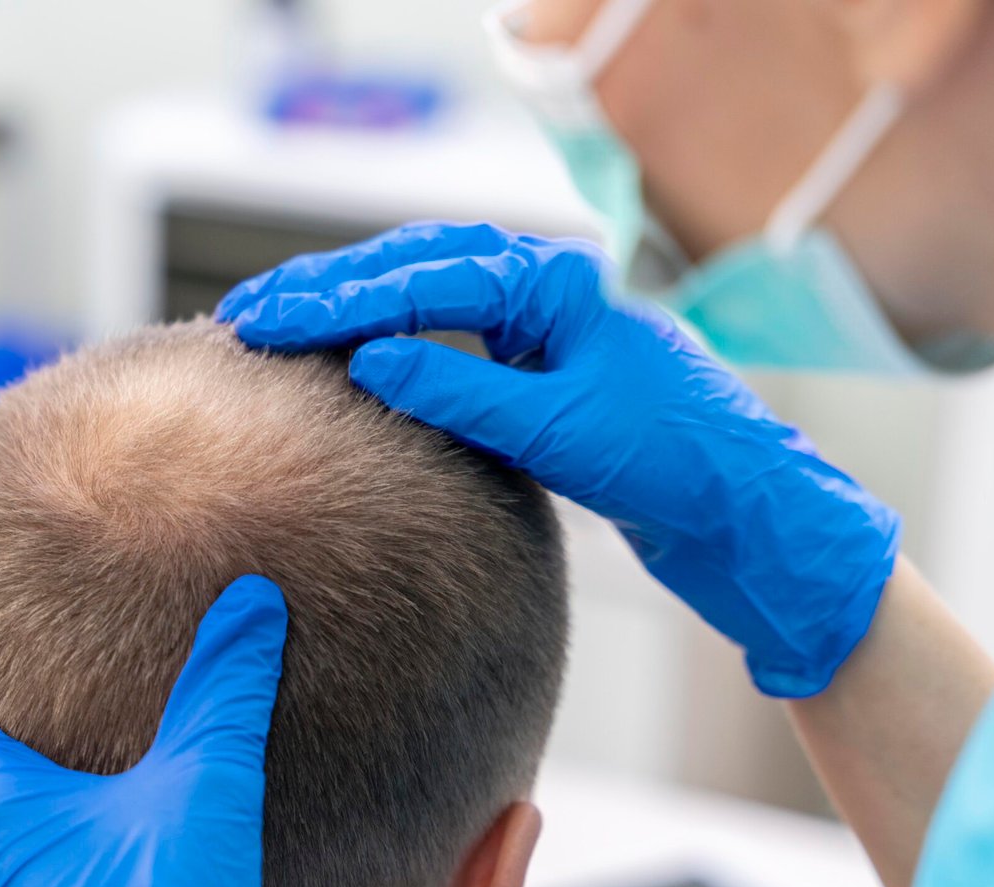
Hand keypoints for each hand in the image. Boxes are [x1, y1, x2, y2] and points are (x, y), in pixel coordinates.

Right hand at [218, 222, 898, 697]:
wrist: (745, 511)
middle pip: (412, 268)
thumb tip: (369, 360)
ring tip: (278, 323)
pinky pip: (446, 336)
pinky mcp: (535, 368)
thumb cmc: (672, 463)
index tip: (263, 319)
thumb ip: (463, 389)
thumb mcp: (558, 430)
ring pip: (425, 295)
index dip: (334, 300)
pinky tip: (347, 357)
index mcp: (554, 283)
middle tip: (249, 312)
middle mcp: (544, 290)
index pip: (420, 278)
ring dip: (352, 308)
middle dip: (328, 289)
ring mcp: (538, 326)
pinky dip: (390, 341)